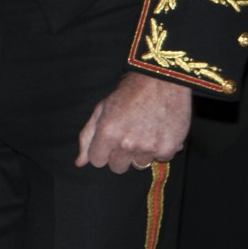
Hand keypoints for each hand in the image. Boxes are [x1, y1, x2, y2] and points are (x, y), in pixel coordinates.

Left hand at [75, 72, 190, 173]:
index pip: (96, 161)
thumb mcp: (102, 108)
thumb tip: (79, 162)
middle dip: (119, 155)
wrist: (162, 81)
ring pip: (139, 164)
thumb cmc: (129, 92)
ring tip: (145, 130)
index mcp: (107, 133)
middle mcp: (126, 144)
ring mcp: (148, 148)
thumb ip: (88, 136)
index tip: (109, 141)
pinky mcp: (168, 149)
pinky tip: (160, 130)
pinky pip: (161, 159)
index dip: (101, 151)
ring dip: (141, 152)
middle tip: (127, 136)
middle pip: (117, 167)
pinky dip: (160, 148)